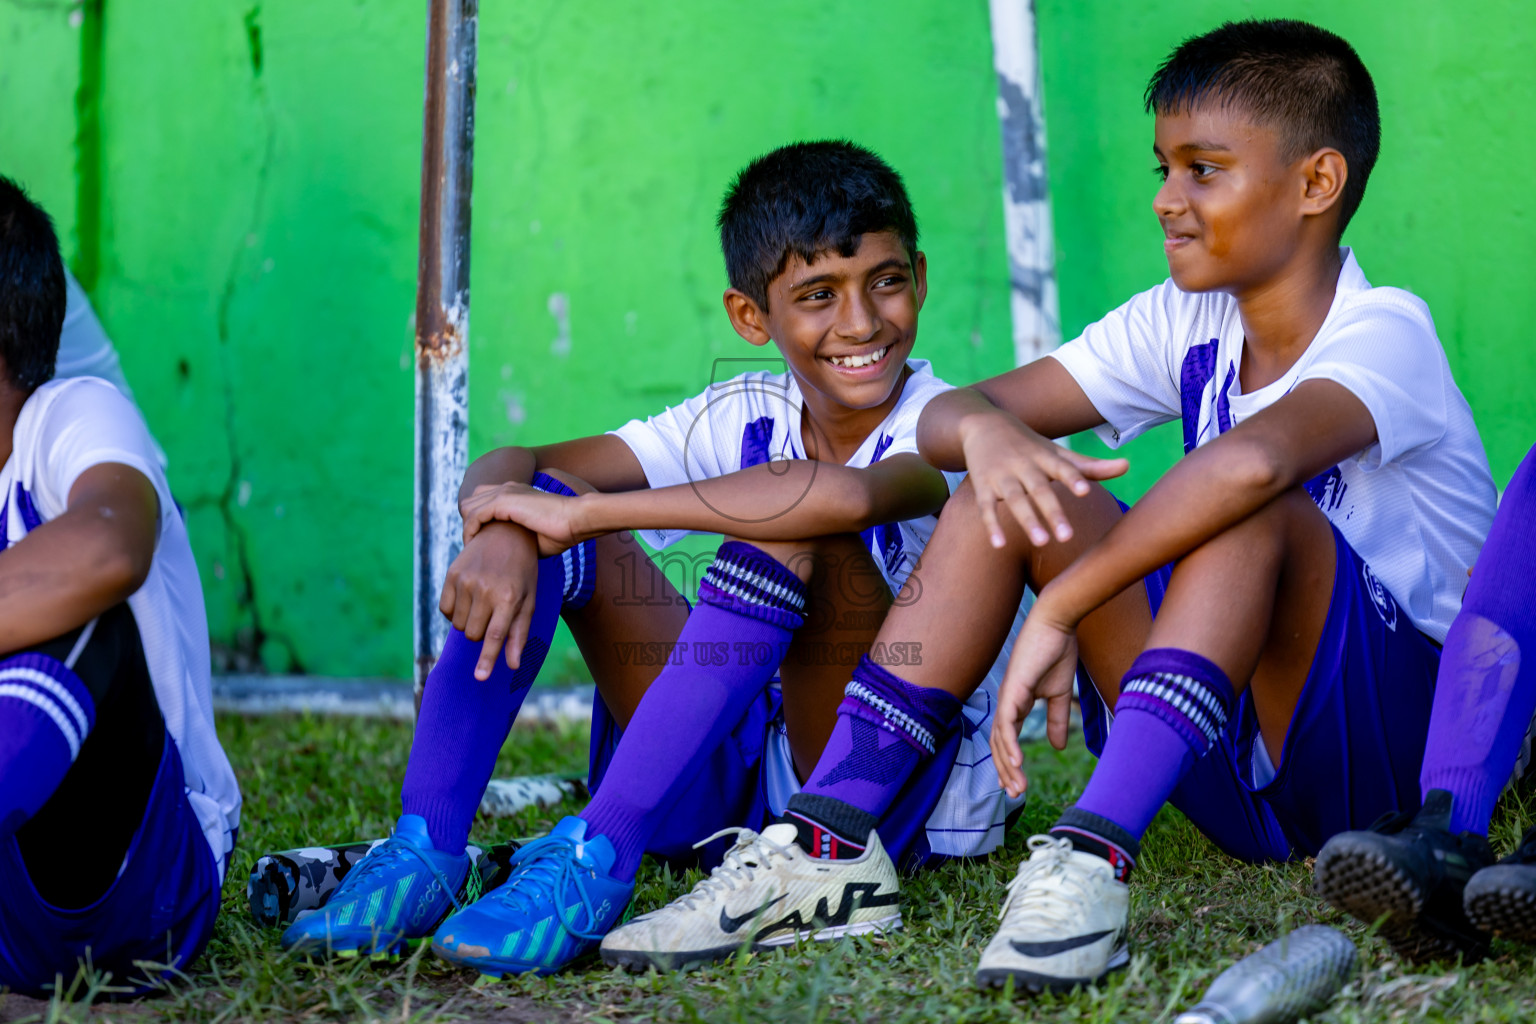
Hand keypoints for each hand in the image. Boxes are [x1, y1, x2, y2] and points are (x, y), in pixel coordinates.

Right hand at [439, 521, 543, 679]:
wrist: (506, 533)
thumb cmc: (522, 573)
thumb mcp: (527, 601)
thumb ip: (518, 634)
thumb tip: (513, 665)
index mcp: (508, 597)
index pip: (494, 636)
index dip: (487, 659)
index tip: (480, 677)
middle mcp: (485, 590)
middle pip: (473, 635)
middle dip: (482, 632)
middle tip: (494, 613)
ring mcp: (465, 581)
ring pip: (459, 625)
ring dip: (470, 621)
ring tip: (484, 600)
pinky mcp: (451, 574)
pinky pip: (445, 610)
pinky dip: (455, 611)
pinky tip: (469, 596)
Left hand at [460, 482, 585, 555]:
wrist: (577, 520)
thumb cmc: (562, 532)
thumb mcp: (533, 536)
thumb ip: (517, 539)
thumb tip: (507, 556)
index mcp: (515, 492)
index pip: (482, 500)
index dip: (477, 520)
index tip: (479, 543)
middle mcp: (507, 488)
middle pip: (471, 500)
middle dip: (469, 522)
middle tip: (474, 545)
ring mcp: (505, 492)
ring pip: (468, 507)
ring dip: (468, 527)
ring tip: (472, 547)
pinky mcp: (504, 501)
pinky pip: (474, 515)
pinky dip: (470, 531)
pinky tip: (474, 545)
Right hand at [959, 410, 1126, 548]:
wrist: (982, 423)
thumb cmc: (1028, 444)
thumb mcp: (1056, 452)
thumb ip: (1088, 466)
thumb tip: (1127, 466)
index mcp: (1045, 457)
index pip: (1062, 468)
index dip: (1073, 479)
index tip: (1085, 492)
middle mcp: (1024, 465)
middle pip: (1040, 490)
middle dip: (1053, 512)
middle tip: (1068, 537)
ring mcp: (1001, 476)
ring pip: (1014, 500)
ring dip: (1027, 520)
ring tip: (1041, 542)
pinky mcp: (982, 485)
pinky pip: (986, 507)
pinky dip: (992, 525)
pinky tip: (999, 545)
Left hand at [990, 598, 1079, 798]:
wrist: (1058, 624)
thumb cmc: (1056, 652)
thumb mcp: (1058, 694)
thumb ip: (1055, 719)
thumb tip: (1056, 747)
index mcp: (1016, 702)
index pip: (1006, 739)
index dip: (1009, 763)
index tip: (1017, 786)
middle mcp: (1006, 702)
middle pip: (998, 744)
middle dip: (1005, 771)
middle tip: (1015, 794)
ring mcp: (1007, 696)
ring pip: (999, 738)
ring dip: (1007, 764)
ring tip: (1016, 787)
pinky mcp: (1013, 689)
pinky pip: (1007, 723)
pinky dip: (1010, 744)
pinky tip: (1018, 763)